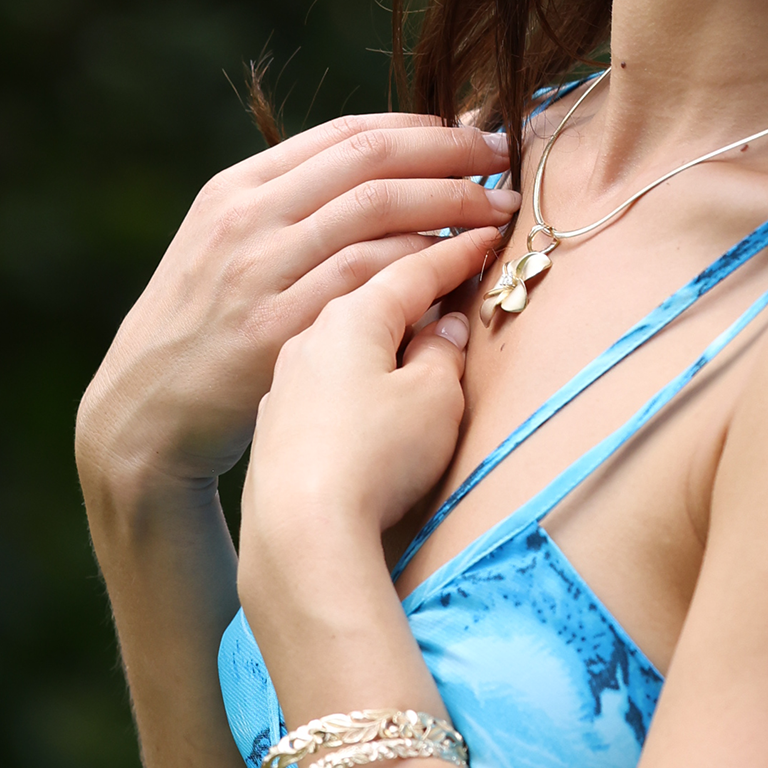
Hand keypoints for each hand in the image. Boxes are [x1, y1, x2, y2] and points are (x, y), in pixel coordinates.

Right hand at [75, 115, 515, 502]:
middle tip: (506, 157)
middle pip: (372, 162)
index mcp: (238, 188)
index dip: (423, 128)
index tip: (476, 131)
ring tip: (501, 210)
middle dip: (451, 153)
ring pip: (378, 213)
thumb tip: (391, 165)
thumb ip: (294, 205)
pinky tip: (463, 264)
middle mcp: (247, 219)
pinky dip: (424, 265)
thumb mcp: (228, 245)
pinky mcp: (276, 328)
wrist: (142, 412)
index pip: (348, 134)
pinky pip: (369, 280)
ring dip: (453, 205)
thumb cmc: (205, 325)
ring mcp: (260, 272)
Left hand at [235, 226, 497, 626]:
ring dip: (384, 321)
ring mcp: (287, 380)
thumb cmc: (373, 459)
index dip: (460, 246)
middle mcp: (312, 335)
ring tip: (418, 323)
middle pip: (373, 287)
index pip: (416, 262)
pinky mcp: (276, 424)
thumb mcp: (435, 398)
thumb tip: (445, 329)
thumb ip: (444, 353)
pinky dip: (357, 363)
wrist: (296, 539)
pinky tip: (369, 384)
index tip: (491, 229)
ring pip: (346, 333)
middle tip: (457, 258)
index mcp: (353, 314)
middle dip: (417, 271)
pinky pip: (326, 374)